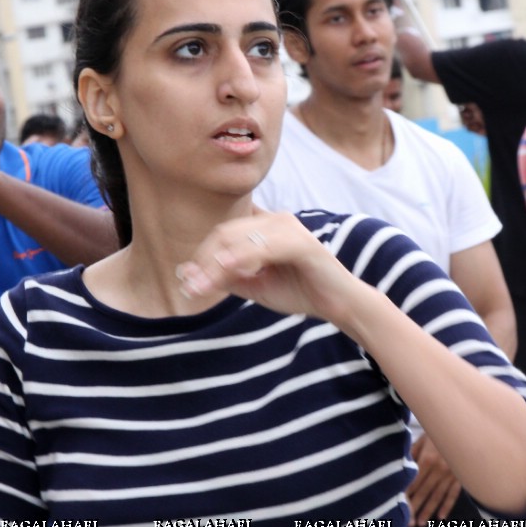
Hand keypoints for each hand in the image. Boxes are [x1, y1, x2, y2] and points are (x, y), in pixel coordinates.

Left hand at [175, 210, 365, 324]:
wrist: (339, 305)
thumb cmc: (300, 292)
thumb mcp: (256, 286)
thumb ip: (229, 278)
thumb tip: (190, 274)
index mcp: (266, 227)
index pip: (223, 235)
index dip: (202, 257)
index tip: (186, 283)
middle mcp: (276, 221)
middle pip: (227, 233)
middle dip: (205, 261)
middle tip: (190, 287)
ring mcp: (290, 229)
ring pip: (241, 239)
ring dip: (217, 264)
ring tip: (202, 286)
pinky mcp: (303, 244)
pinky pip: (265, 248)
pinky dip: (243, 259)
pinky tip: (227, 271)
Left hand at [406, 434, 461, 526]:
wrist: (463, 426)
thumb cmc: (437, 431)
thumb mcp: (421, 439)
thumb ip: (411, 455)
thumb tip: (401, 470)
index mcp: (427, 459)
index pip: (413, 482)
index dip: (405, 496)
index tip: (398, 508)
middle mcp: (439, 469)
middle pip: (424, 492)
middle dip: (415, 508)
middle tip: (407, 524)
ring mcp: (451, 474)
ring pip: (438, 496)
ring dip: (429, 510)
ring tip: (421, 523)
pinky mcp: (460, 476)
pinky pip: (453, 494)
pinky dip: (447, 506)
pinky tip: (441, 517)